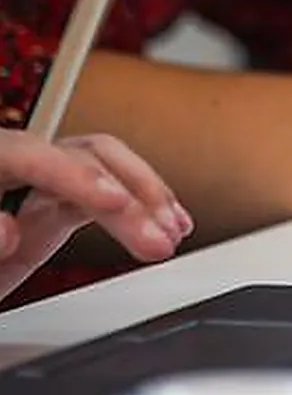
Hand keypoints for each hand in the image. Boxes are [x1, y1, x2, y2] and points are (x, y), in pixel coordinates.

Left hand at [0, 131, 191, 299]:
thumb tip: (10, 230)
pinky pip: (103, 195)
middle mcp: (13, 165)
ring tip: (173, 234)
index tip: (113, 204)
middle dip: (128, 193)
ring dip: (146, 197)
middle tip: (157, 241)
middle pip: (81, 153)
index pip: (30, 156)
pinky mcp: (50, 209)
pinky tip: (166, 224)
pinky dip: (140, 208)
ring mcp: (34, 185)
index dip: (75, 176)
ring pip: (104, 166)